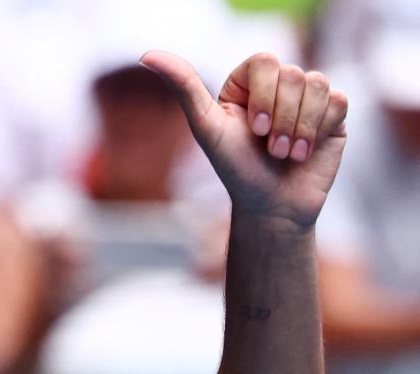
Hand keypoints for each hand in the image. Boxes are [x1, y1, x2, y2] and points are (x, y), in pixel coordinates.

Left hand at [141, 52, 347, 227]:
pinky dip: (320, 130)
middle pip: (294, 74)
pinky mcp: (334, 114)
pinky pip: (339, 101)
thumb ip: (183, 87)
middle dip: (282, 119)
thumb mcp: (206, 127)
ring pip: (318, 85)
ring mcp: (308, 99)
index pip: (266, 60)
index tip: (254, 129)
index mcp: (248, 84)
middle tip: (270, 149)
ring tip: (287, 154)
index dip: (264, 95)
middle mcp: (279, 86)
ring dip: (301, 128)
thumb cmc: (237, 169)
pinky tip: (307, 151)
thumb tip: (146, 55)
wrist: (273, 207)